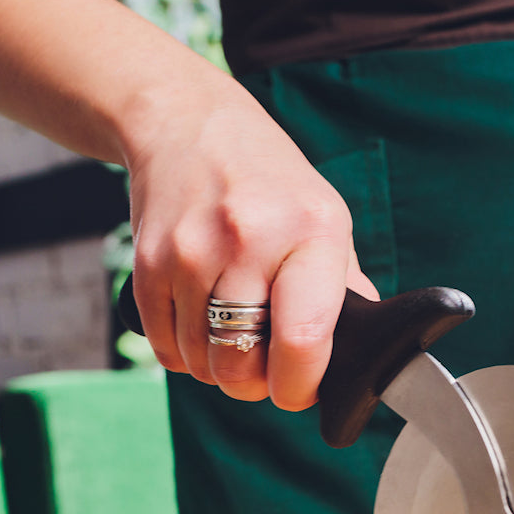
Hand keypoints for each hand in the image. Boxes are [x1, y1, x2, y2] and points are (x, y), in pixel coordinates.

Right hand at [124, 78, 377, 410]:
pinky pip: (165, 349)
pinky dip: (183, 352)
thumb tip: (363, 352)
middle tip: (262, 366)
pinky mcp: (150, 262)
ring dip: (217, 366)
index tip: (298, 390)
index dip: (299, 387)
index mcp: (312, 233)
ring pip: (202, 365)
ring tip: (230, 331)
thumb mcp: (326, 219)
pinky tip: (198, 322)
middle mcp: (250, 239)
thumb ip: (345, 290)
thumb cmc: (269, 183)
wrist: (186, 123)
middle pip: (242, 367)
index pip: (304, 341)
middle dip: (253, 385)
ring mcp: (193, 251)